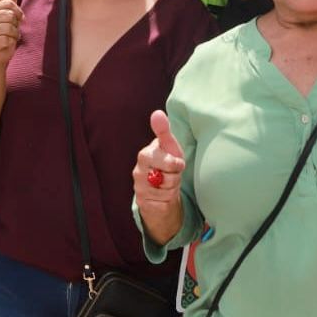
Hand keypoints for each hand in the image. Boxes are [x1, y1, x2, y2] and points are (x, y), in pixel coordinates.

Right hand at [0, 0, 23, 64]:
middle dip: (16, 25)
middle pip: (10, 15)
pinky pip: (7, 39)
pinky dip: (11, 42)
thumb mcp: (8, 17)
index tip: (19, 18)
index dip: (18, 11)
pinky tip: (8, 43)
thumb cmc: (4, 34)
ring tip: (11, 37)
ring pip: (9, 28)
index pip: (8, 3)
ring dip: (15, 34)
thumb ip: (10, 3)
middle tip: (13, 31)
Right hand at [133, 111, 186, 244]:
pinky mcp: (142, 202)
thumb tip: (157, 113)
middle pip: (166, 177)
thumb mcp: (169, 147)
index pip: (162, 160)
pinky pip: (162, 202)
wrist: (158, 190)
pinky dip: (168, 199)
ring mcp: (139, 188)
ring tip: (168, 183)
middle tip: (173, 172)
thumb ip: (163, 131)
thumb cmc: (166, 164)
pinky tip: (164, 194)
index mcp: (145, 155)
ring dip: (172, 187)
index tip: (178, 164)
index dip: (174, 164)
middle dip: (174, 176)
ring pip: (166, 190)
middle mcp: (138, 171)